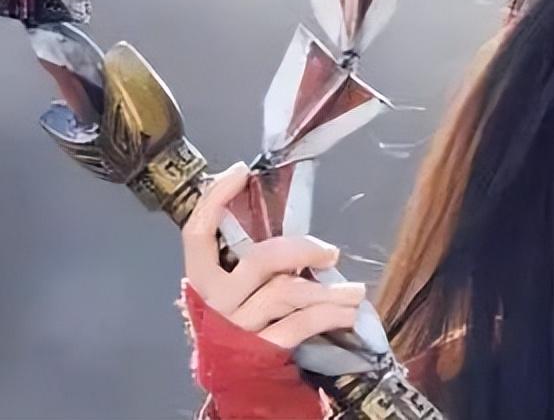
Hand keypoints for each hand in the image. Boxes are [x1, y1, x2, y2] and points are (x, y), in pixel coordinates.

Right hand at [181, 161, 365, 348]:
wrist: (239, 382)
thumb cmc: (244, 320)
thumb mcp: (236, 288)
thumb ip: (250, 258)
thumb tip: (281, 213)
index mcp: (204, 279)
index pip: (197, 233)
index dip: (214, 199)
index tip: (240, 171)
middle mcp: (217, 301)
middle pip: (261, 261)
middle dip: (302, 249)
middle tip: (330, 253)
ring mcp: (239, 326)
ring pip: (288, 293)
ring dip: (328, 290)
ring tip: (356, 291)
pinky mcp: (263, 349)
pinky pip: (301, 324)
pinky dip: (329, 315)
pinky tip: (349, 311)